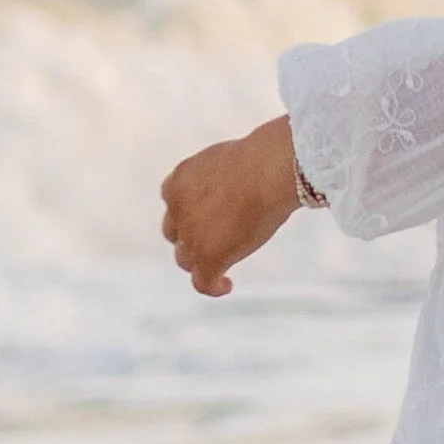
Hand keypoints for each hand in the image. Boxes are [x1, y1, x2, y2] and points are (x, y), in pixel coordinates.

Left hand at [159, 115, 301, 296]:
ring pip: (186, 258)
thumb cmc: (262, 157)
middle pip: (176, 233)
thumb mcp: (230, 161)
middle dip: (192, 237)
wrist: (268, 169)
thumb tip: (245, 184)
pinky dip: (212, 286)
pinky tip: (226, 285)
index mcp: (180, 180)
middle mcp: (178, 208)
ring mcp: (191, 234)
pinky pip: (202, 281)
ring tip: (221, 267)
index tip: (206, 217)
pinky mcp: (207, 256)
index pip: (175, 202)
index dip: (188, 213)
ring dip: (201, 262)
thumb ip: (223, 178)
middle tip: (217, 240)